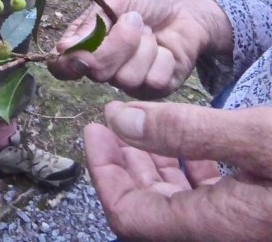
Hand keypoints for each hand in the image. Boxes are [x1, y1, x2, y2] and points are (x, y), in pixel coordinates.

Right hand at [47, 0, 231, 98]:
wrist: (187, 8)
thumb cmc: (146, 1)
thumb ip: (92, 21)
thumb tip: (66, 48)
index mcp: (82, 46)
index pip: (60, 66)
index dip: (67, 63)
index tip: (82, 51)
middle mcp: (100, 68)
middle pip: (96, 72)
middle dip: (118, 43)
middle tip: (135, 20)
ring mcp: (126, 82)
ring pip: (126, 78)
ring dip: (144, 48)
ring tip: (151, 34)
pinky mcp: (154, 90)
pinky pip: (153, 80)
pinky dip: (163, 58)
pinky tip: (166, 49)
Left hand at [86, 101, 271, 240]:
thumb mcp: (258, 137)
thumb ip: (186, 131)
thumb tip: (119, 121)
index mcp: (218, 226)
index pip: (130, 216)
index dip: (104, 174)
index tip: (95, 130)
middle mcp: (226, 233)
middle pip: (150, 208)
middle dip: (123, 163)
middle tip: (110, 120)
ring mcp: (243, 224)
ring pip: (180, 203)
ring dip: (154, 164)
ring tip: (138, 124)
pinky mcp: (260, 211)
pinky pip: (211, 199)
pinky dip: (190, 170)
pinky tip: (189, 145)